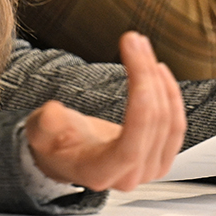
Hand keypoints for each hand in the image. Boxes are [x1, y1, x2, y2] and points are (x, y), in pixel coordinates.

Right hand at [25, 32, 186, 191]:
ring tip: (141, 46)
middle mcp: (130, 176)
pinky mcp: (162, 156)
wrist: (70, 156)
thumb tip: (53, 114)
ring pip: (169, 120)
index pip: (131, 146)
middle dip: (145, 74)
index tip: (135, 64)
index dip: (141, 107)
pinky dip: (170, 93)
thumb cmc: (54, 142)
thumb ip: (44, 125)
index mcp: (100, 172)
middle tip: (131, 39)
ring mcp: (150, 169)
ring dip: (157, 77)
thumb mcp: (39, 132)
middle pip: (153, 123)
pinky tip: (159, 69)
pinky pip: (176, 124)